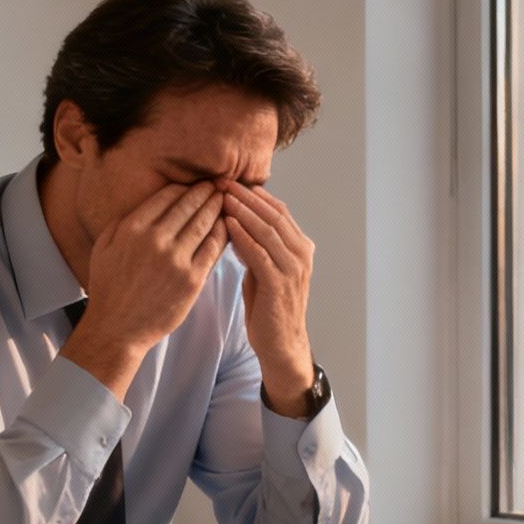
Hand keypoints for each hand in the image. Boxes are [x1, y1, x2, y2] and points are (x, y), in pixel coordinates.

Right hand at [77, 181, 229, 352]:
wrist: (117, 329)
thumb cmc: (108, 289)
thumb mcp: (103, 249)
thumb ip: (120, 223)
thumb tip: (143, 205)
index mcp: (132, 229)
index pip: (167, 196)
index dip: (184, 187)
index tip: (193, 185)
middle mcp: (155, 240)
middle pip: (189, 205)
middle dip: (205, 192)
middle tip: (217, 185)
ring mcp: (176, 260)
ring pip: (204, 223)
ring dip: (217, 208)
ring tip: (225, 200)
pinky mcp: (192, 279)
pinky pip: (214, 248)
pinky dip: (223, 233)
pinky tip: (228, 226)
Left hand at [219, 183, 315, 413]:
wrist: (281, 344)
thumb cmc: (268, 308)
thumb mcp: (262, 270)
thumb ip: (255, 247)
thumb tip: (234, 223)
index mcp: (300, 246)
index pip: (277, 210)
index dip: (253, 193)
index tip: (228, 180)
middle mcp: (301, 253)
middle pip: (273, 214)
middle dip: (246, 195)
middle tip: (222, 179)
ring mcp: (293, 268)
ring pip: (267, 229)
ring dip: (243, 210)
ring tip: (221, 195)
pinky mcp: (280, 283)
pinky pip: (260, 253)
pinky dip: (243, 236)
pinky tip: (227, 223)